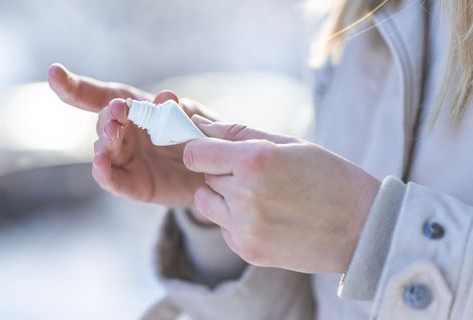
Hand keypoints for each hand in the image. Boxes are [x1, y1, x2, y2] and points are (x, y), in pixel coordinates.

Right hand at [48, 64, 205, 207]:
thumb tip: (166, 97)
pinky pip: (113, 180)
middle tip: (119, 110)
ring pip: (105, 149)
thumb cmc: (200, 137)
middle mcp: (122, 134)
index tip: (54, 74)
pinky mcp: (133, 185)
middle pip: (104, 122)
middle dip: (109, 115)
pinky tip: (100, 163)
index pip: (98, 96)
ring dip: (106, 140)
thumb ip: (179, 108)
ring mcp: (125, 160)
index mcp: (133, 110)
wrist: (216, 172)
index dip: (73, 86)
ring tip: (113, 132)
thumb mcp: (194, 117)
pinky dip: (104, 172)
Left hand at [183, 117, 380, 272]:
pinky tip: (269, 217)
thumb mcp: (290, 144)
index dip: (202, 150)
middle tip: (259, 175)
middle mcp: (244, 195)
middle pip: (206, 176)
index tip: (214, 151)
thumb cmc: (330, 177)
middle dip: (223, 171)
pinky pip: (223, 227)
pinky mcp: (248, 250)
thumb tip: (199, 124)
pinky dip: (236, 221)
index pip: (194, 154)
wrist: (363, 228)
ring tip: (261, 196)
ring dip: (224, 197)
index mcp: (254, 161)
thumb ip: (240, 133)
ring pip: (208, 203)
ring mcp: (245, 227)